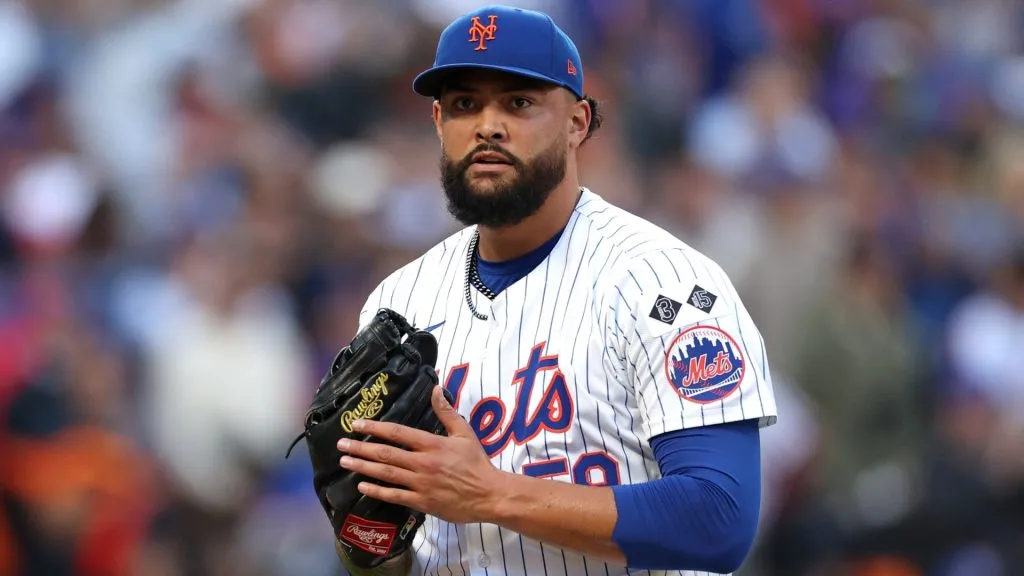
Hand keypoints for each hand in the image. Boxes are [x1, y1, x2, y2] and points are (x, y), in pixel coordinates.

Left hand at [337, 386, 504, 524]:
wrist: (489, 495)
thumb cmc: (477, 463)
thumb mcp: (464, 433)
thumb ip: (447, 412)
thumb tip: (435, 388)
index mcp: (431, 444)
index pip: (397, 432)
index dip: (374, 427)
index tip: (356, 424)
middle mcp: (422, 463)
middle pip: (385, 453)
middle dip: (360, 448)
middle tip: (341, 445)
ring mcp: (420, 483)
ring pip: (385, 473)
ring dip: (362, 467)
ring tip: (345, 462)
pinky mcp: (422, 502)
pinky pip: (394, 495)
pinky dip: (377, 490)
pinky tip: (362, 486)